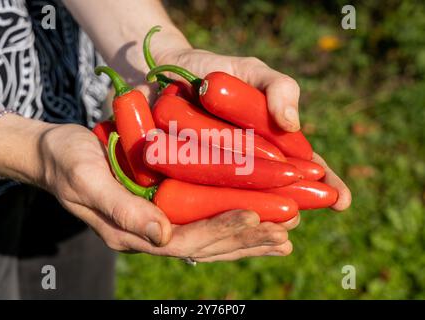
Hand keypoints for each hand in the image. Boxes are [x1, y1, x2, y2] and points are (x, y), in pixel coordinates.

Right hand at [38, 124, 296, 261]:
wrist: (53, 154)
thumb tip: (161, 236)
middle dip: (245, 239)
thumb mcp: (87, 180)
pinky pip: (201, 220)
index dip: (222, 229)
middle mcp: (149, 234)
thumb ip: (121, 210)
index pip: (186, 238)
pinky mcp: (161, 209)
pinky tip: (254, 218)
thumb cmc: (67, 161)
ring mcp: (156, 224)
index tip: (257, 216)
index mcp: (133, 232)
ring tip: (282, 236)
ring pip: (208, 238)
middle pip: (205, 244)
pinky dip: (229, 221)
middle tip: (285, 233)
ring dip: (245, 237)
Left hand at [152, 48, 351, 210]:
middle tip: (294, 216)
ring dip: (258, 216)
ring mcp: (221, 175)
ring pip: (245, 201)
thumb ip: (279, 88)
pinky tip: (225, 221)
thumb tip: (292, 124)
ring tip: (268, 225)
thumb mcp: (253, 72)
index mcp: (273, 144)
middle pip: (278, 192)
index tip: (342, 200)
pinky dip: (216, 210)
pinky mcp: (188, 179)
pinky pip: (204, 198)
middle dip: (292, 207)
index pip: (305, 168)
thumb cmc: (217, 72)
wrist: (168, 70)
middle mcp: (250, 165)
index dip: (326, 185)